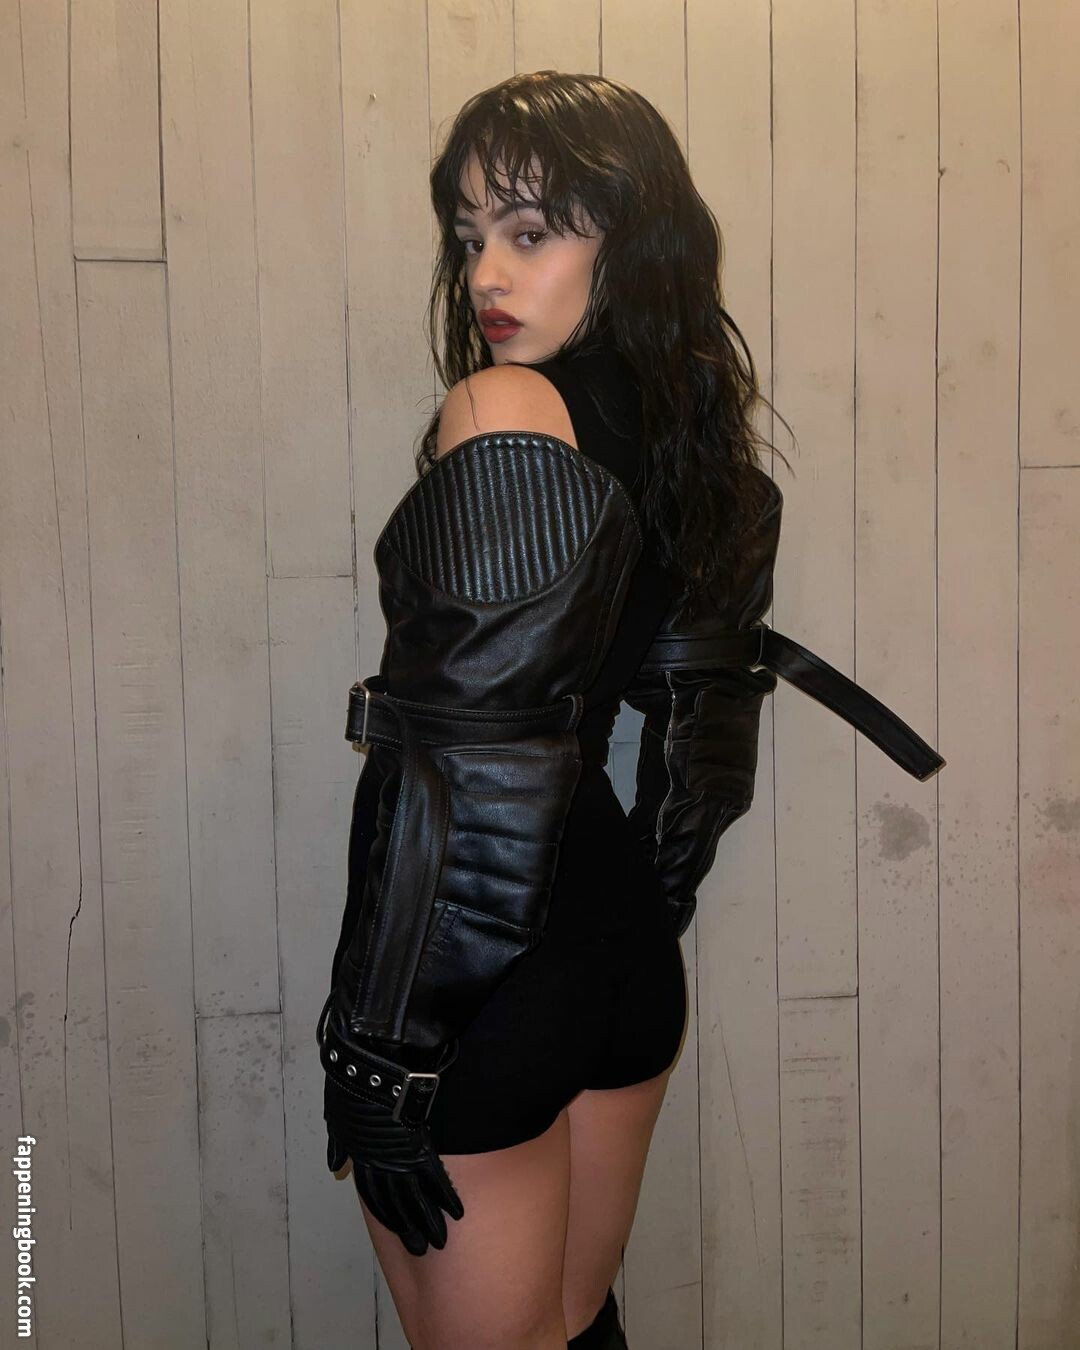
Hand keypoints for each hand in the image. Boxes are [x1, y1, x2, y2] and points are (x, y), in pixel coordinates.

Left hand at [317, 994, 464, 1255]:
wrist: (371, 1062)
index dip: (388, 1215)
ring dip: (428, 1221)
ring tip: (439, 1240)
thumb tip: (335, 1166)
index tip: (400, 1230)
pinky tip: (457, 1212)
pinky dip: (445, 1196)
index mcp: (364, 1154)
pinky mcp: (419, 1146)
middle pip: (396, 1204)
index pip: (375, 1195)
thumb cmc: (353, 1082)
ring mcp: (400, 1155)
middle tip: (423, 1247)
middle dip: (409, 1227)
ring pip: (415, 1198)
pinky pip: (434, 1178)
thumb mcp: (339, 1116)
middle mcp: (381, 1162)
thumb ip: (341, 1143)